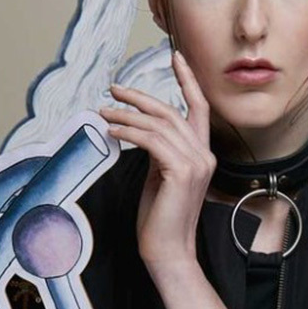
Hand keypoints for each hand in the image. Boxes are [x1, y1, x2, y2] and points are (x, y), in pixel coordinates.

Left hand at [100, 50, 215, 271]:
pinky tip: (112, 130)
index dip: (187, 80)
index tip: (175, 57)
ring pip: (159, 124)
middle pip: (172, 111)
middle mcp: (204, 156)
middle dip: (140, 96)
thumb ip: (159, 153)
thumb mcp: (160, 177)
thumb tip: (141, 132)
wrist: (168, 251)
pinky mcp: (181, 172)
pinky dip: (129, 131)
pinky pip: (151, 141)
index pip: (199, 109)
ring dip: (127, 115)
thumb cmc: (160, 220)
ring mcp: (196, 164)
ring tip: (103, 112)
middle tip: (113, 89)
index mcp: (202, 155)